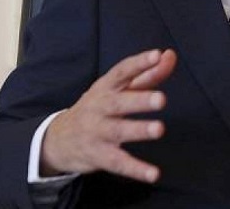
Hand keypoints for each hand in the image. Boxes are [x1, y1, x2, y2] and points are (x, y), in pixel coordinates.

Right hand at [41, 49, 177, 182]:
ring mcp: (97, 132)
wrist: (58, 139)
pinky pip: (118, 162)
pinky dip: (135, 169)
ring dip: (138, 130)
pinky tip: (153, 173)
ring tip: (158, 129)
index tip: (156, 55)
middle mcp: (99, 107)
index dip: (139, 63)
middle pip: (119, 102)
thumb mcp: (118, 89)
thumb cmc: (98, 107)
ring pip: (118, 131)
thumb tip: (170, 55)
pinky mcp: (98, 155)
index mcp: (106, 87)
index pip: (122, 71)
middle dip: (139, 100)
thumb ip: (147, 74)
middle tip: (161, 99)